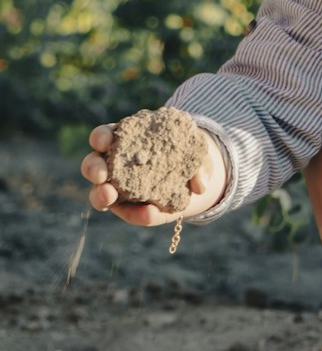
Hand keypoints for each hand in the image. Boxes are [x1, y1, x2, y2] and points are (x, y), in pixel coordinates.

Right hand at [81, 123, 227, 225]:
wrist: (192, 179)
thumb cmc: (186, 153)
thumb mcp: (195, 151)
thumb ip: (199, 163)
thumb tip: (199, 184)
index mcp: (124, 140)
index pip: (104, 135)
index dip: (101, 137)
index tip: (104, 142)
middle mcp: (113, 165)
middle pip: (92, 165)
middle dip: (93, 168)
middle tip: (101, 174)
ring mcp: (118, 189)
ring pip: (99, 194)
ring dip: (101, 195)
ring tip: (109, 195)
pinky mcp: (130, 209)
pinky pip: (130, 213)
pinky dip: (139, 214)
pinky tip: (150, 212)